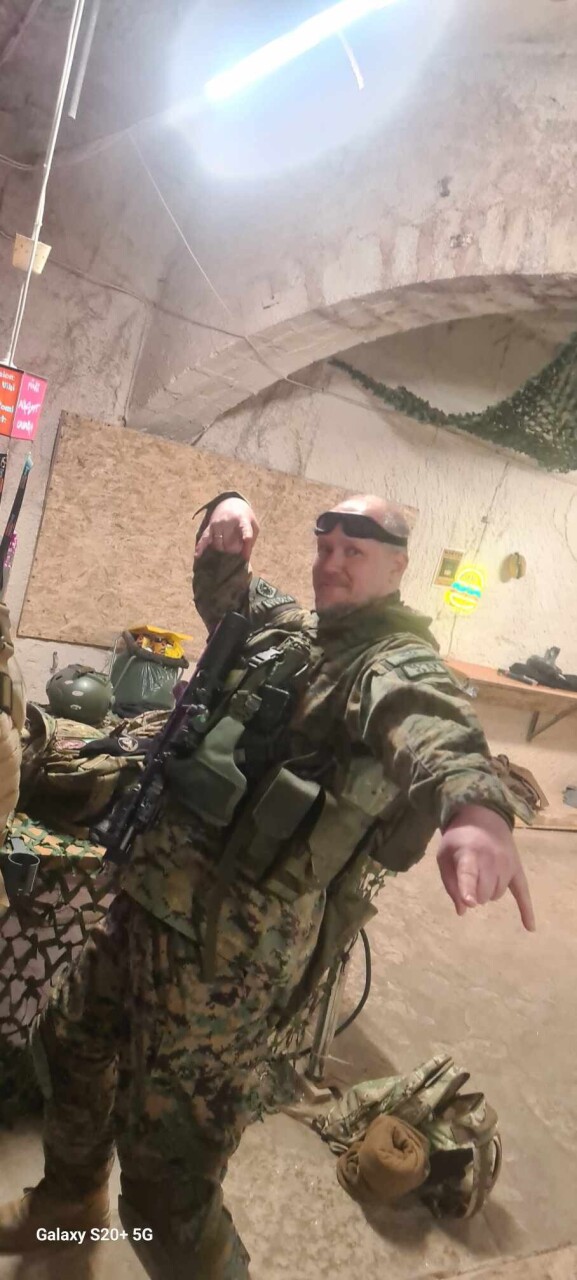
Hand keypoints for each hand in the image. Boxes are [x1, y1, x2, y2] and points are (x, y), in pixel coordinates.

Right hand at [194, 498, 258, 562]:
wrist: (230, 502)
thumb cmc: (244, 518)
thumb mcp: (253, 526)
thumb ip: (251, 541)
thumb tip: (244, 558)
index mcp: (243, 520)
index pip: (246, 531)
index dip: (246, 542)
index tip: (245, 553)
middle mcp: (229, 521)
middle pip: (230, 544)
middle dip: (233, 552)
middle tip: (236, 550)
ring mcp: (218, 524)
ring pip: (218, 545)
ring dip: (223, 551)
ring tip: (227, 549)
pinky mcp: (210, 526)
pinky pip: (204, 538)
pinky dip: (200, 547)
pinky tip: (197, 555)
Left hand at [436, 804, 534, 931]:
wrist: (483, 817)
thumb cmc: (458, 840)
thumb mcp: (444, 856)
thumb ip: (450, 884)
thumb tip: (463, 911)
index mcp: (468, 853)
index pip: (468, 873)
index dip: (467, 889)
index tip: (470, 901)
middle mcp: (491, 859)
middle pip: (484, 894)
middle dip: (475, 894)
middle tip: (468, 879)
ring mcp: (507, 864)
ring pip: (497, 895)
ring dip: (488, 892)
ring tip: (482, 874)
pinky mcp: (517, 868)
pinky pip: (523, 893)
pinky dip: (526, 910)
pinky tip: (530, 928)